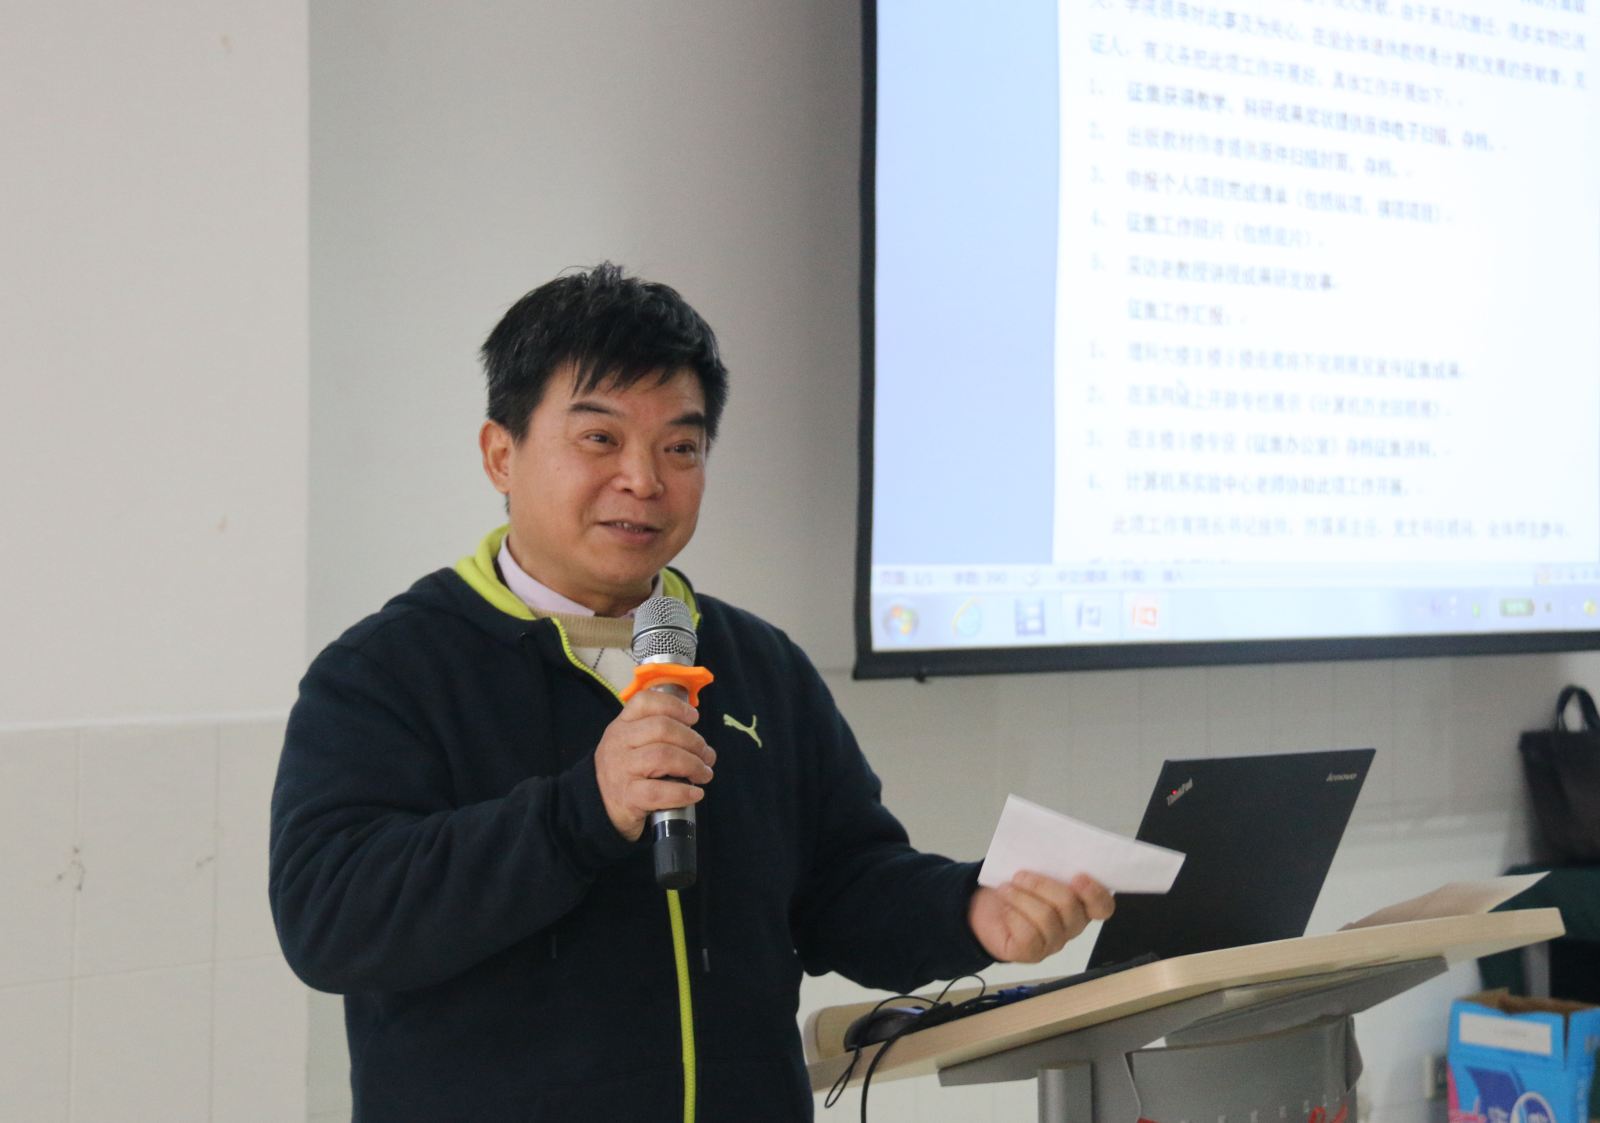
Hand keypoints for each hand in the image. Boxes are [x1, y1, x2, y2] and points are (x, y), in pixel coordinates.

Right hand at [593, 690, 715, 840]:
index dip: (674, 706)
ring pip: (663, 756)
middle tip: (706, 754)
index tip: (693, 718)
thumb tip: (700, 742)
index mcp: (622, 725)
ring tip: (704, 773)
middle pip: (662, 728)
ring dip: (693, 764)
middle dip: (693, 740)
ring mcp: (622, 770)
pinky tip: (695, 793)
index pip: (645, 702)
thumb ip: (657, 734)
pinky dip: (683, 792)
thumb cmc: (624, 771)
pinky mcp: (627, 797)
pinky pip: (659, 791)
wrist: (596, 806)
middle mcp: (619, 743)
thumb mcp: (631, 743)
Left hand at [966, 872, 1114, 963]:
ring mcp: (1054, 942)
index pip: (1103, 906)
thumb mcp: (1034, 870)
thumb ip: (1048, 864)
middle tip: (1019, 875)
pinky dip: (1013, 915)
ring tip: (1005, 889)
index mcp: (1080, 904)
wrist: (988, 909)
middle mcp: (1072, 926)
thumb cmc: (1018, 887)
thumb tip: (1047, 849)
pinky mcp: (1033, 953)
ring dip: (1021, 898)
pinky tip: (1005, 908)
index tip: (1078, 876)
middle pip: (1069, 906)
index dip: (1096, 893)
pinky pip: (1028, 935)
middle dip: (1042, 886)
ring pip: (1046, 918)